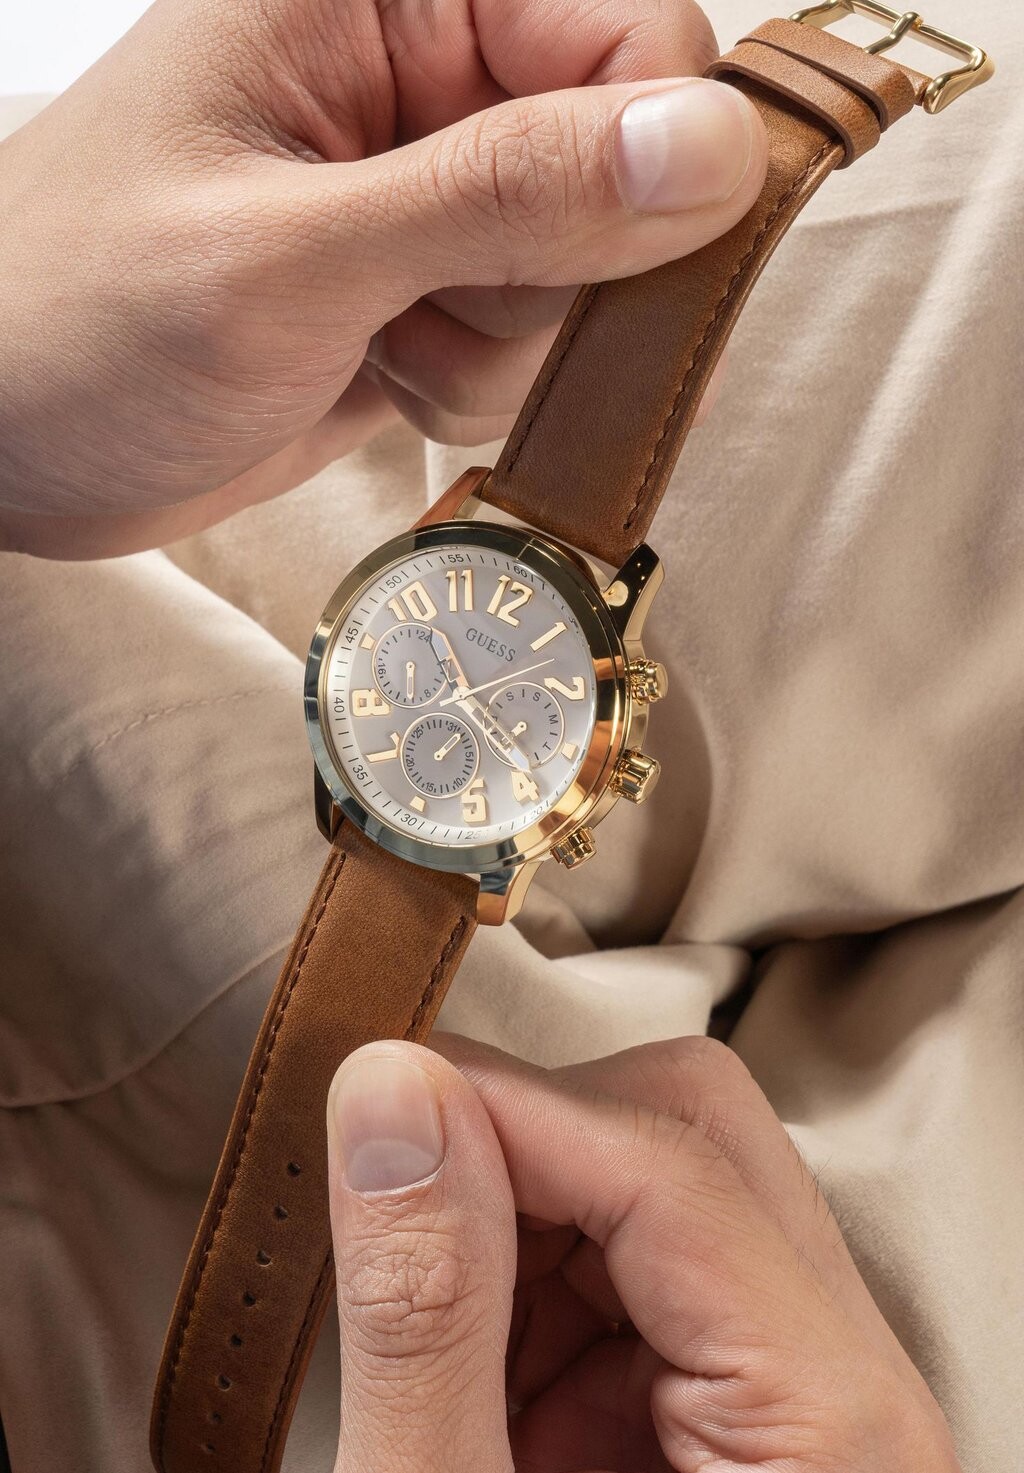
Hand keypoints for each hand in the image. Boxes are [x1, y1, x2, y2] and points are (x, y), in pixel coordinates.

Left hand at [0, 0, 765, 557]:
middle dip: (558, 275)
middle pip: (629, 163)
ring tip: (375, 345)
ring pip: (592, 271)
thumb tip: (708, 150)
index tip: (590, 258)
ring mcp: (432, 188)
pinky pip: (536, 341)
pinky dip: (476, 384)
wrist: (6, 443)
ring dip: (506, 347)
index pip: (633, 28)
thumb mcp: (291, 257)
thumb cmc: (81, 319)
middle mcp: (424, 74)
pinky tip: (378, 374)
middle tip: (431, 307)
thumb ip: (502, 196)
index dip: (649, 153)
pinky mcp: (431, 284)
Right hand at [326, 1034, 960, 1471]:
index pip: (671, 1159)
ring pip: (650, 1178)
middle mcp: (837, 1381)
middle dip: (521, 1149)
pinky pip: (630, 1265)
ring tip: (431, 1339)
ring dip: (511, 1222)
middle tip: (398, 1207)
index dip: (503, 1109)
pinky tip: (469, 1374)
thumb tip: (390, 1098)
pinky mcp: (732, 1402)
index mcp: (829, 1422)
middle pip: (688, 1132)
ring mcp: (789, 1387)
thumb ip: (427, 1321)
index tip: (373, 1105)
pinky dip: (522, 1290)